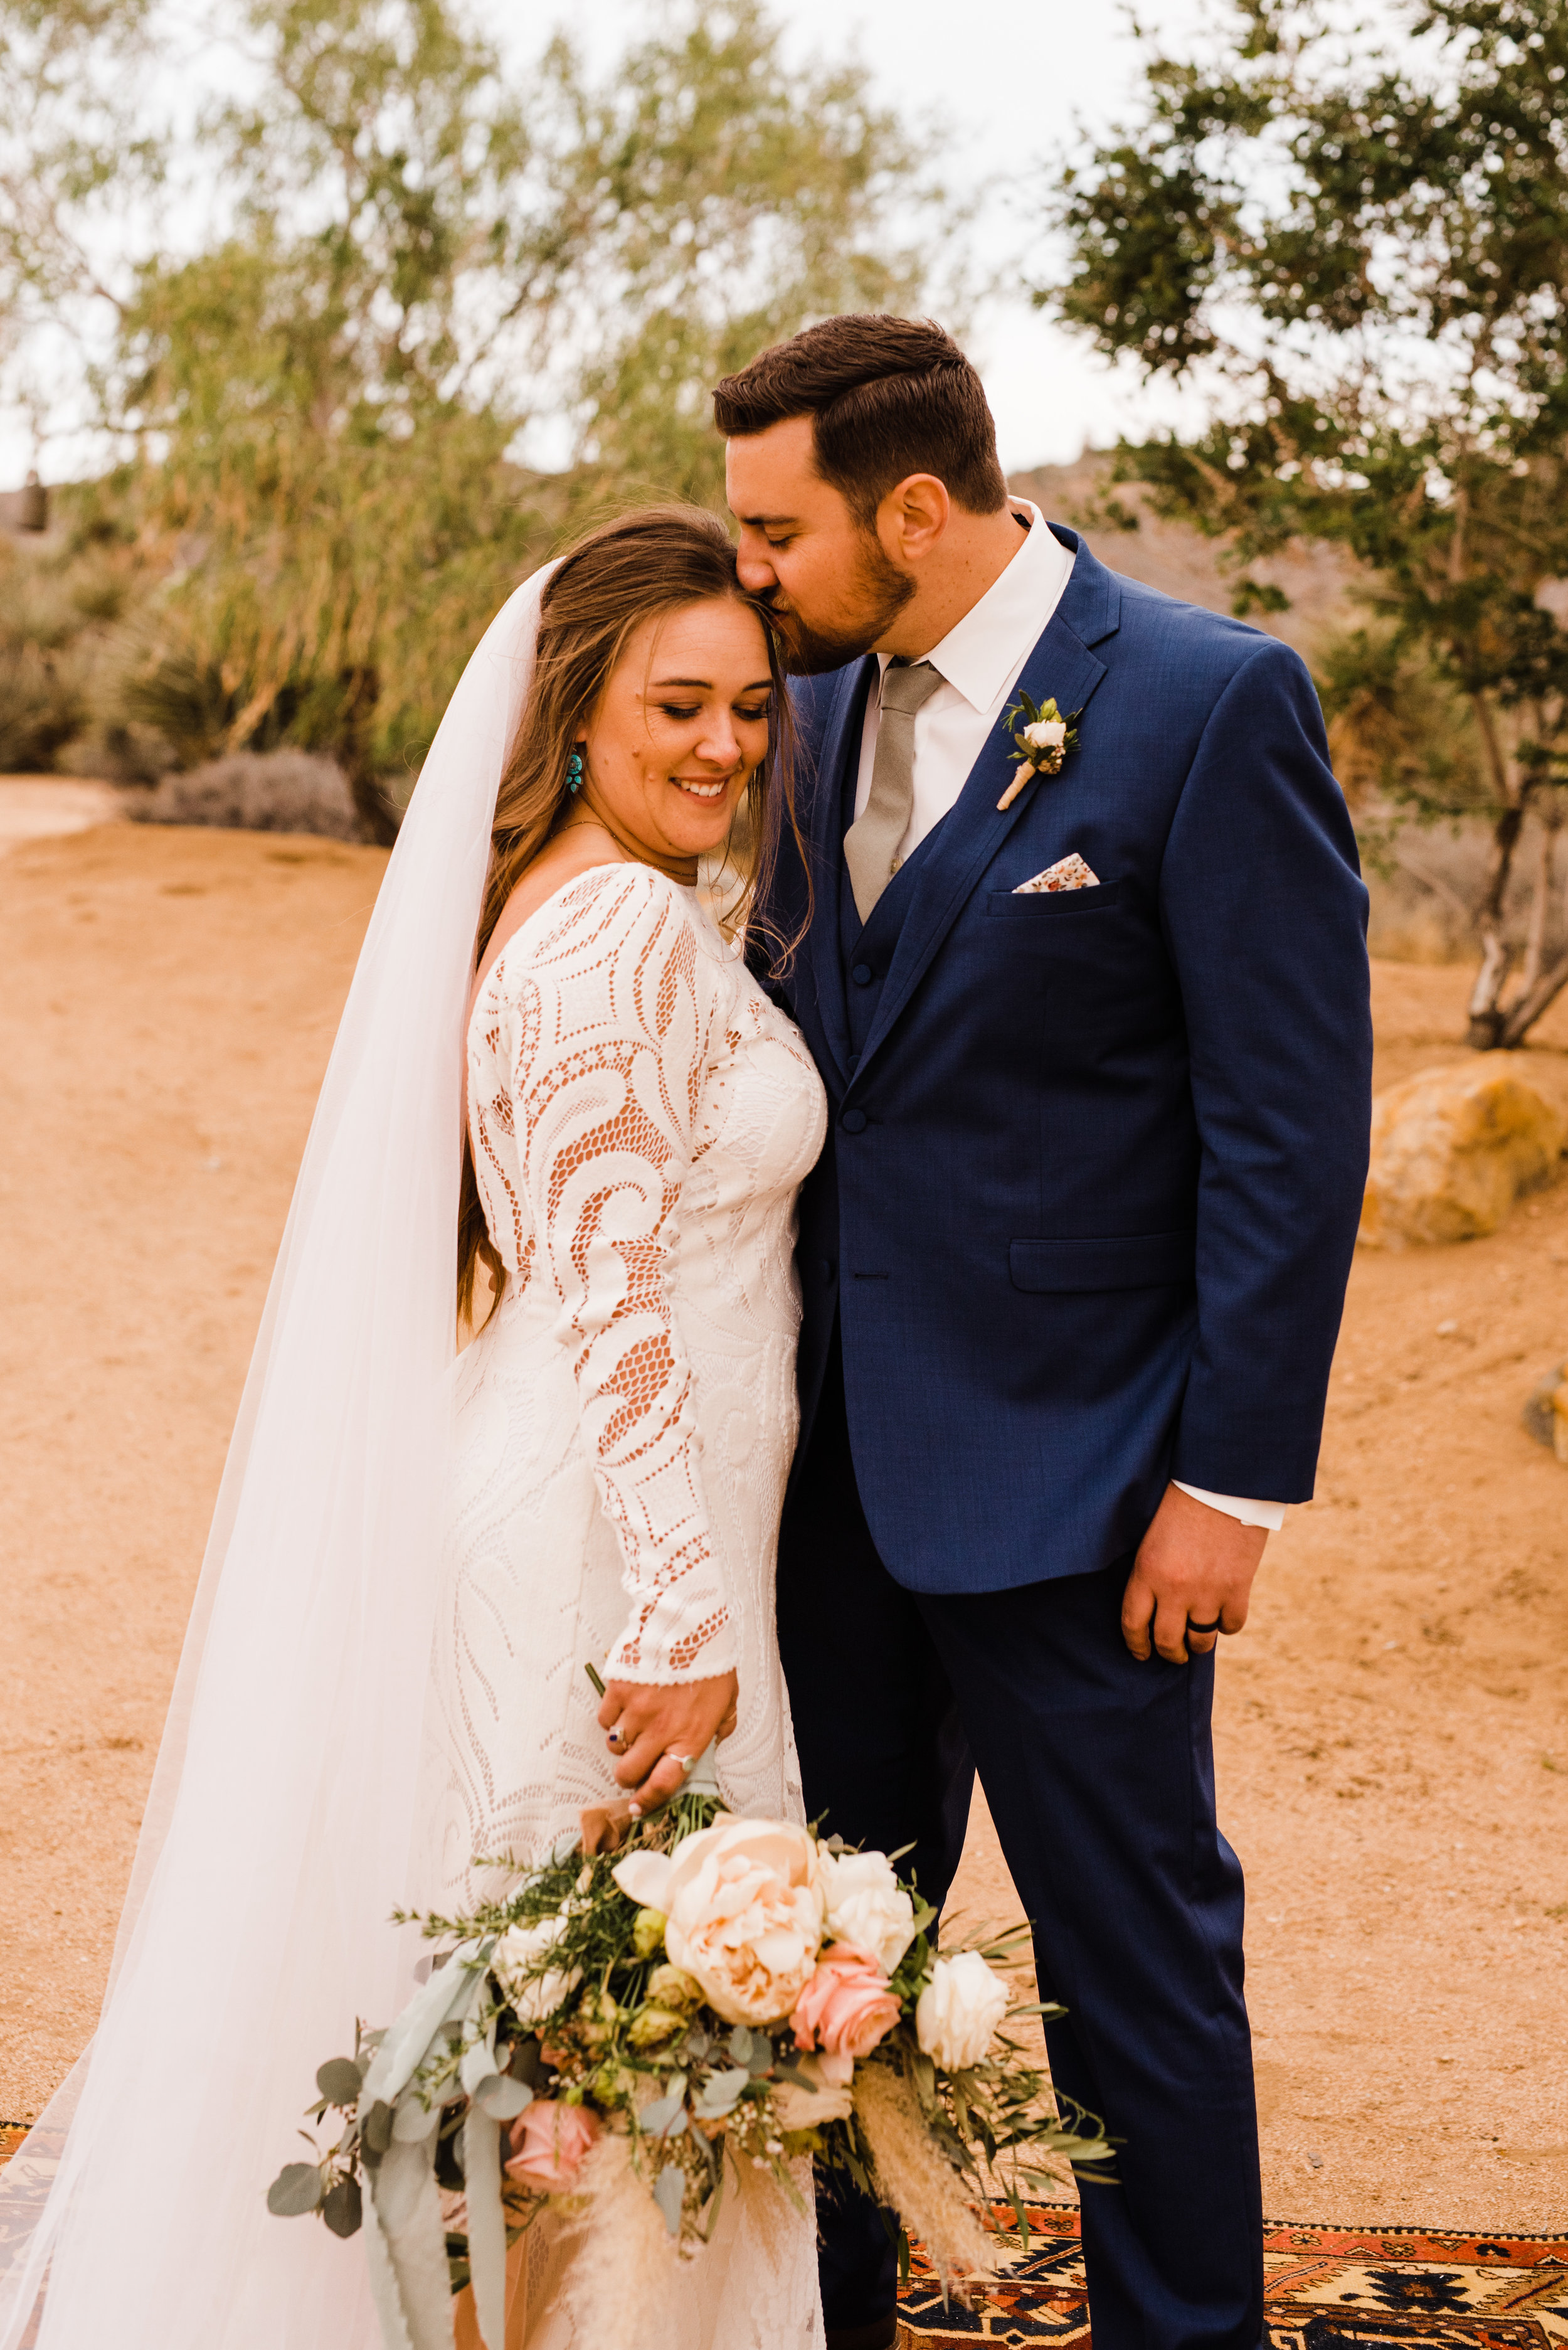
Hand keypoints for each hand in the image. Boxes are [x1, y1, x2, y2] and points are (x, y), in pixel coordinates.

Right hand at [596, 1671, 738, 1814]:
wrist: (690, 1623)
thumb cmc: (712, 1661)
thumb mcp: (728, 1699)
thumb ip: (721, 1726)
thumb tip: (712, 1743)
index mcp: (690, 1737)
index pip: (664, 1783)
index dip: (648, 1799)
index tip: (638, 1805)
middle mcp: (661, 1730)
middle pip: (628, 1771)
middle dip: (628, 1774)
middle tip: (633, 1764)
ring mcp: (637, 1711)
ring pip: (615, 1746)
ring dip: (622, 1743)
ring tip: (633, 1728)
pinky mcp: (619, 1690)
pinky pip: (606, 1718)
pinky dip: (612, 1717)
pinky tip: (625, 1705)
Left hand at [1121, 1484, 1267, 1663]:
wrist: (1223, 1483)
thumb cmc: (1182, 1505)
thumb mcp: (1153, 1539)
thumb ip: (1151, 1574)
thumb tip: (1155, 1610)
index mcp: (1147, 1572)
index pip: (1133, 1624)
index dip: (1136, 1645)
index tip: (1141, 1653)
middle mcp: (1175, 1589)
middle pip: (1167, 1641)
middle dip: (1169, 1654)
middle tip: (1173, 1654)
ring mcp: (1208, 1592)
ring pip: (1201, 1640)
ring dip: (1198, 1645)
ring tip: (1198, 1642)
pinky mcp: (1238, 1589)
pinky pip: (1231, 1626)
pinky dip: (1227, 1626)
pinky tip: (1223, 1619)